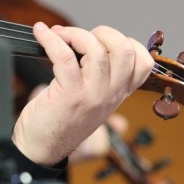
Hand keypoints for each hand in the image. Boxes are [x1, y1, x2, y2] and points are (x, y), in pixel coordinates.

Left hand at [12, 23, 152, 165]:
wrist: (40, 150)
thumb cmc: (59, 121)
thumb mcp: (90, 100)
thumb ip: (97, 77)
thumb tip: (84, 41)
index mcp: (118, 94)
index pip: (143, 62)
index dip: (126, 42)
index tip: (100, 41)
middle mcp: (110, 94)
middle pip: (125, 50)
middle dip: (103, 33)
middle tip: (79, 37)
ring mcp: (91, 95)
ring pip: (97, 50)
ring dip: (75, 34)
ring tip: (58, 34)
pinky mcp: (69, 94)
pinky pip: (64, 57)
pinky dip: (51, 39)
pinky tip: (41, 33)